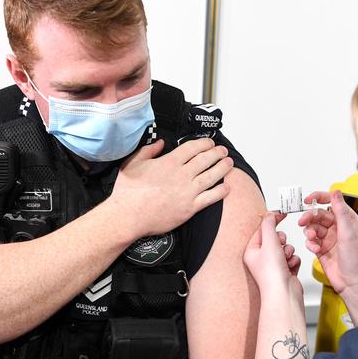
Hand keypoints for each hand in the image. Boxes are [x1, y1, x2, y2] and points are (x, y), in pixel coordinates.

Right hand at [110, 138, 232, 237]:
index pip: (193, 148)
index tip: (209, 143)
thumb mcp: (133, 163)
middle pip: (206, 159)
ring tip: (229, 163)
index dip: (204, 143)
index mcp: (169, 162)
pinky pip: (211, 198)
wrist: (128, 216)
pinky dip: (221, 191)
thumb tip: (160, 143)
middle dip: (217, 153)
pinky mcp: (190, 208)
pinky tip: (226, 187)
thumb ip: (148, 150)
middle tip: (222, 151)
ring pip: (212, 176)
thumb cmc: (128, 192)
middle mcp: (182, 175)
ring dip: (223, 168)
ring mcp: (188, 192)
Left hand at [244, 212, 301, 298]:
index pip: (261, 230)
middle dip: (281, 241)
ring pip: (286, 247)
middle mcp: (261, 258)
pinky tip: (290, 267)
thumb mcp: (269, 242)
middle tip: (279, 246)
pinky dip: (293, 261)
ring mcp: (274, 265)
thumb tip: (269, 214)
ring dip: (288, 251)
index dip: (271, 222)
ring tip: (285, 260)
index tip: (281, 214)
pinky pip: (293, 257)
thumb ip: (269, 225)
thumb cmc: (272, 273)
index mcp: (252, 251)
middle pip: (275, 238)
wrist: (284, 294)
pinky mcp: (286, 271)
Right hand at [297, 190, 357, 295]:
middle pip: (317, 214)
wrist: (352, 282)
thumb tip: (336, 192)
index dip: (318, 198)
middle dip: (309, 218)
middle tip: (303, 222)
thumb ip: (340, 211)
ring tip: (312, 239)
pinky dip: (310, 244)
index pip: (330, 202)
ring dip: (309, 232)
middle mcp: (337, 227)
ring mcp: (329, 237)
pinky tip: (316, 249)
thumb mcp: (348, 232)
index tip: (308, 199)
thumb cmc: (357, 260)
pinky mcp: (321, 248)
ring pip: (312, 227)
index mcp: (347, 219)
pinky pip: (310, 240)